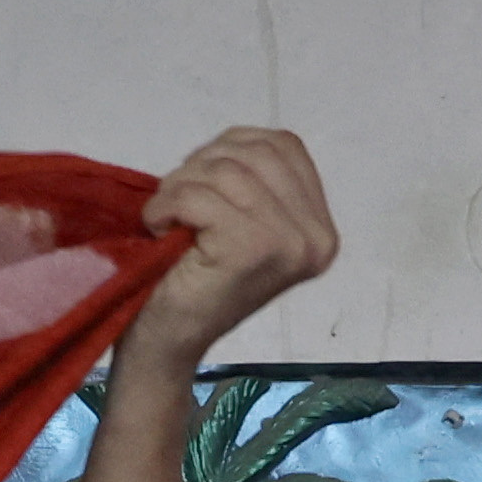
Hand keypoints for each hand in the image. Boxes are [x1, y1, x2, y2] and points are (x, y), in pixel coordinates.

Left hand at [125, 129, 337, 366]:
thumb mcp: (243, 219)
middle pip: (256, 153)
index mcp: (321, 227)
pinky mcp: (250, 248)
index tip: (201, 179)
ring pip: (227, 171)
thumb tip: (236, 142)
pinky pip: (200, 196)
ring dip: (180, 186)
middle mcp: (316, 237)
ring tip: (168, 217)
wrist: (170, 339)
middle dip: (203, 164)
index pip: (284, 146)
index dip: (232, 147)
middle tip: (177, 199)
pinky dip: (167, 205)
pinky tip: (160, 227)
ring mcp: (288, 243)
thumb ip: (256, 178)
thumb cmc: (198, 278)